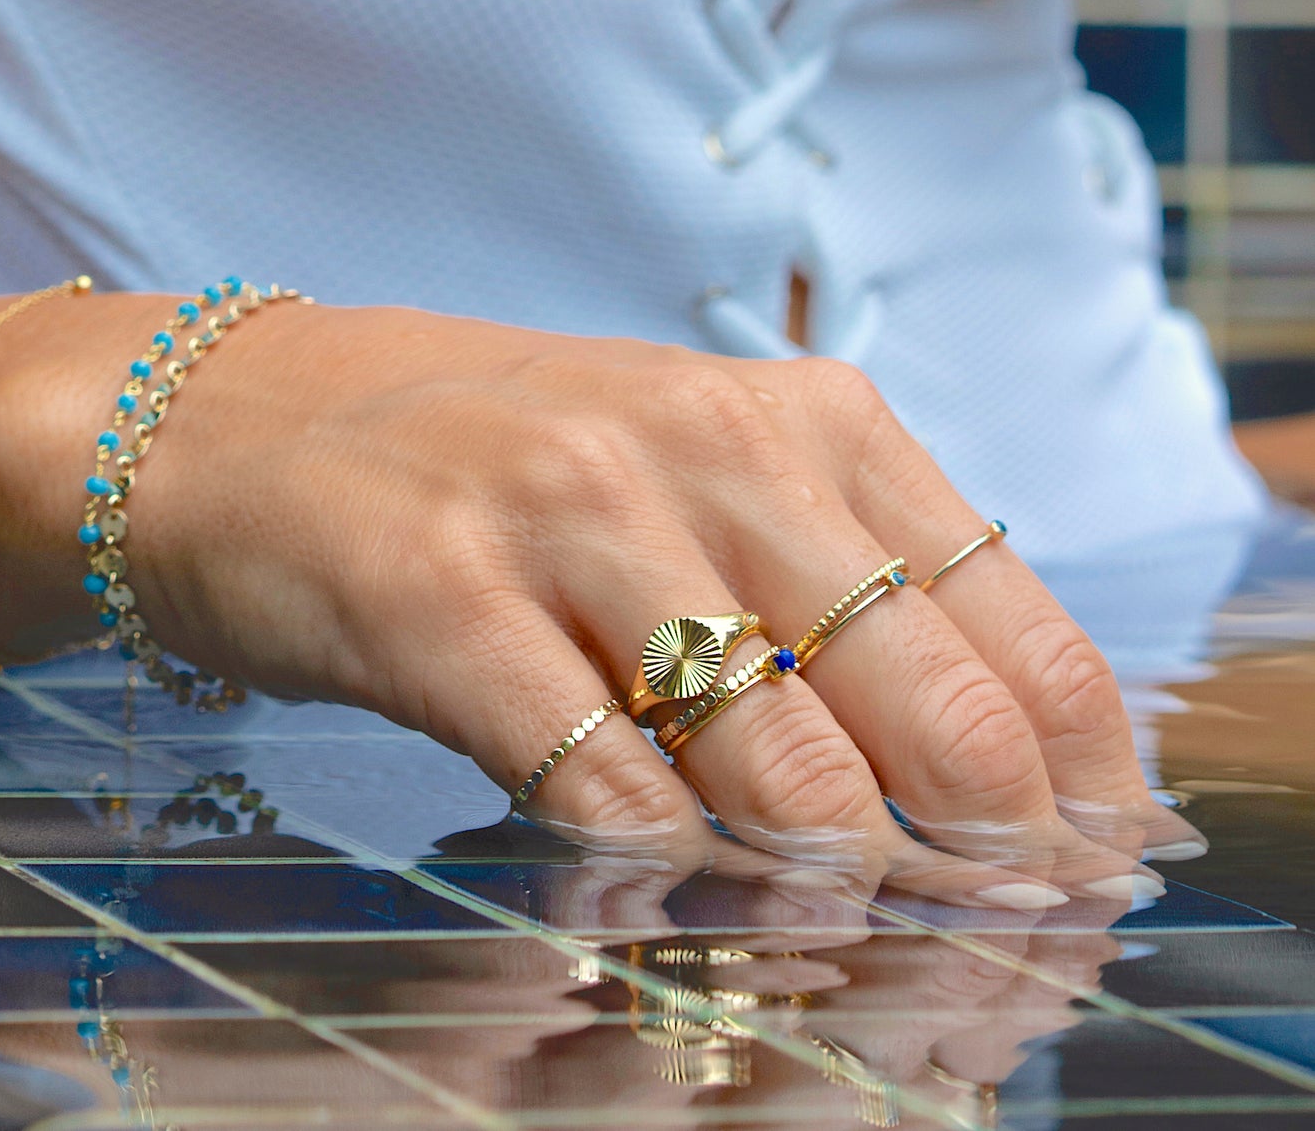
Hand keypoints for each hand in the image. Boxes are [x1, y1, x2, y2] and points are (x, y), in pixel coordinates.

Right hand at [0, 300, 1201, 895]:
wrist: (265, 419)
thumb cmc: (504, 466)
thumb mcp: (697, 478)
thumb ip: (829, 595)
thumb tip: (984, 770)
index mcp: (796, 415)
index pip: (1003, 616)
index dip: (1073, 769)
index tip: (1087, 864)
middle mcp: (697, 443)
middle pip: (914, 702)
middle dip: (969, 851)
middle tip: (973, 937)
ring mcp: (564, 511)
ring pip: (771, 756)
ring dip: (814, 873)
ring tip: (819, 923)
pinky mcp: (436, 591)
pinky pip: (594, 774)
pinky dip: (647, 856)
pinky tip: (650, 870)